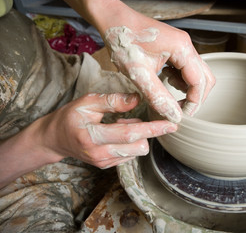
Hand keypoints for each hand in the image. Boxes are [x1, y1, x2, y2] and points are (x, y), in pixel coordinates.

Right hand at [39, 93, 176, 168]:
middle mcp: (99, 154)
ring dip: (137, 137)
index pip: (130, 134)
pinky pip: (130, 155)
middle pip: (138, 146)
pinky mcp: (106, 166)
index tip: (171, 125)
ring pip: (137, 151)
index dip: (153, 129)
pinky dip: (130, 143)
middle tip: (129, 118)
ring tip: (119, 126)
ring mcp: (103, 163)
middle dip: (146, 132)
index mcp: (93, 136)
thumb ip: (113, 100)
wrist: (55, 138)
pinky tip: (116, 135)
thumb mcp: (88, 102)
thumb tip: (138, 99)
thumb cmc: (70, 117)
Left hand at [55, 0, 215, 122]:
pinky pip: (186, 67)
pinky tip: (165, 79)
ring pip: (196, 73)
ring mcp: (181, 44)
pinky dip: (180, 79)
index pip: (200, 82)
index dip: (194, 102)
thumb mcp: (139, 73)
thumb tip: (174, 115)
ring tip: (168, 92)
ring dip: (187, 88)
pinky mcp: (174, 46)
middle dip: (195, 96)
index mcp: (181, 48)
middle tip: (179, 109)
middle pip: (204, 77)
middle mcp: (185, 45)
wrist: (112, 20)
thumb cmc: (123, 39)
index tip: (183, 115)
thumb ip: (158, 96)